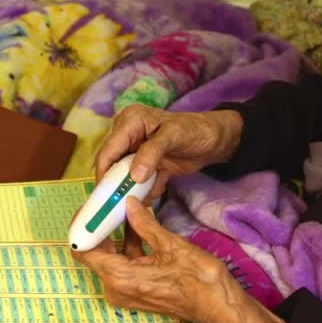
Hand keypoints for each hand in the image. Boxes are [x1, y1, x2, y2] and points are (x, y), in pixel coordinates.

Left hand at [72, 197, 284, 322]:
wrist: (220, 309)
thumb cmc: (200, 281)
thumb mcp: (172, 246)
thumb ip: (145, 224)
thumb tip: (129, 203)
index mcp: (119, 277)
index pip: (84, 250)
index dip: (82, 226)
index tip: (89, 207)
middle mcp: (115, 287)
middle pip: (95, 252)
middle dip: (99, 227)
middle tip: (107, 203)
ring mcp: (125, 291)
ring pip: (109, 257)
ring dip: (114, 234)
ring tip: (122, 208)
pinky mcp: (135, 290)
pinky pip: (122, 264)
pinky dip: (126, 245)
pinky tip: (137, 225)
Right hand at [95, 105, 242, 202]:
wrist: (218, 140)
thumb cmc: (196, 130)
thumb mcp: (173, 136)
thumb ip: (151, 154)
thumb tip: (133, 176)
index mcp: (129, 122)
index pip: (107, 151)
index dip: (104, 174)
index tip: (106, 198)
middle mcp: (128, 135)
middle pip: (113, 166)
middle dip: (122, 184)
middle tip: (130, 200)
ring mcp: (136, 151)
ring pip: (125, 177)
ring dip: (137, 188)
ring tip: (155, 187)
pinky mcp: (146, 165)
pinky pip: (139, 182)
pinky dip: (148, 189)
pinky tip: (161, 184)